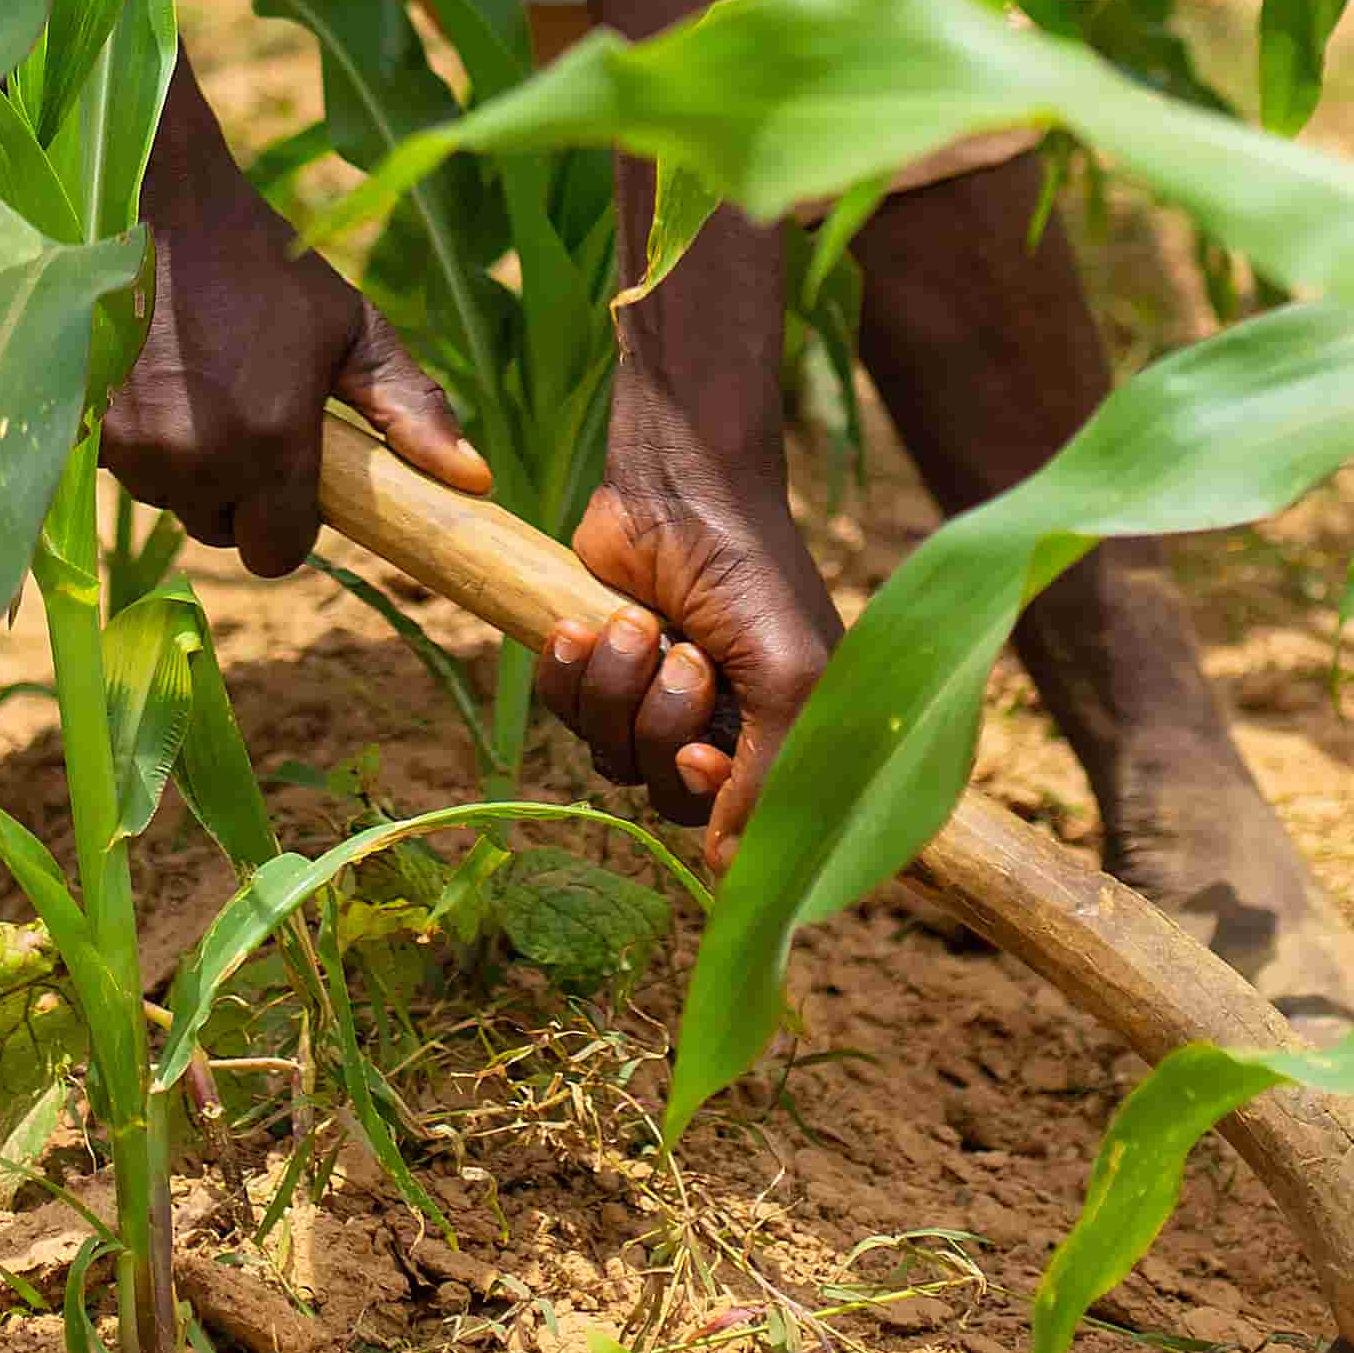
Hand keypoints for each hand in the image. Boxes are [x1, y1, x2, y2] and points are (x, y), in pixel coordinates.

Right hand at [103, 101, 485, 580]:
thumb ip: (412, 409)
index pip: (280, 553)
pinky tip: (158, 376)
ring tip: (200, 382)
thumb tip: (477, 482)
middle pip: (224, 530)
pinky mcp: (93, 431)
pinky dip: (146, 442)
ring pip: (174, 500)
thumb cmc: (263, 264)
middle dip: (239, 492)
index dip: (289, 520)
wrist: (158, 203)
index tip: (289, 469)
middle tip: (244, 411)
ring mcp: (139, 450)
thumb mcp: (349, 326)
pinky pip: (130, 470)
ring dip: (190, 466)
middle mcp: (203, 460)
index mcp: (274, 443)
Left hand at [540, 375, 842, 868]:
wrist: (676, 482)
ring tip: (638, 622)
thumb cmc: (751, 571)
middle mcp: (718, 728)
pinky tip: (582, 626)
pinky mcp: (598, 666)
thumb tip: (732, 871)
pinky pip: (564, 714)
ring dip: (617, 687)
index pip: (741, 828)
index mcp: (778, 737)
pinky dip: (568, 673)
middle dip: (664, 724)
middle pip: (668, 796)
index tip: (701, 755)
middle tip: (685, 655)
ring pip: (612, 757)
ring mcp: (652, 699)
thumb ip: (769, 775)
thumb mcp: (789, 672)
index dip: (711, 805)